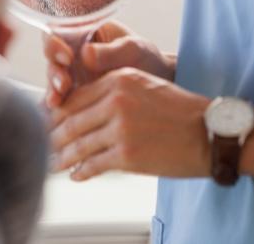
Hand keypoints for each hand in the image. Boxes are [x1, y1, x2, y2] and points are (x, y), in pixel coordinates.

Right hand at [44, 21, 176, 107]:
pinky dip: (57, 105)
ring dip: (53, 89)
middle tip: (64, 84)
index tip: (67, 56)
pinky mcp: (74, 93)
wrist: (158, 86)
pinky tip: (57, 112)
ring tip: (58, 101)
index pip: (60, 30)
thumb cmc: (146, 59)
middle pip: (51, 56)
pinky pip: (60, 97)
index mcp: (85, 30)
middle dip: (54, 70)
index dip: (56, 42)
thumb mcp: (134, 50)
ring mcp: (72, 72)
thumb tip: (86, 54)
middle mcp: (73, 50)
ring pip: (52, 78)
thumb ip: (111, 51)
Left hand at [49, 67, 209, 179]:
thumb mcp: (144, 86)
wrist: (211, 132)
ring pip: (78, 144)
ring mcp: (120, 128)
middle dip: (53, 135)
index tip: (47, 121)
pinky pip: (94, 164)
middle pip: (71, 120)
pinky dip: (81, 171)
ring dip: (62, 157)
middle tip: (42, 144)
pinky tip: (75, 175)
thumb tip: (83, 110)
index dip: (56, 112)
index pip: (76, 97)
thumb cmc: (179, 110)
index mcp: (118, 79)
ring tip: (52, 163)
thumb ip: (112, 92)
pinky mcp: (127, 155)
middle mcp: (116, 101)